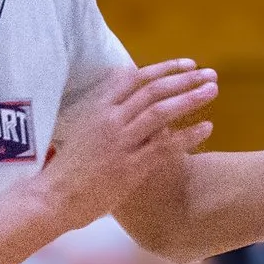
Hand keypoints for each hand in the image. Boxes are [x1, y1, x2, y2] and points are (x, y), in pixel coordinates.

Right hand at [38, 60, 216, 229]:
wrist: (51, 199)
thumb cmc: (67, 166)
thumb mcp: (81, 128)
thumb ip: (105, 112)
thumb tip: (128, 98)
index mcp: (96, 107)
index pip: (135, 77)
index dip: (164, 68)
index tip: (188, 64)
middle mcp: (109, 120)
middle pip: (153, 90)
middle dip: (185, 79)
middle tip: (210, 74)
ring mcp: (120, 143)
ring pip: (161, 112)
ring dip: (190, 98)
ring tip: (212, 91)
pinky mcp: (129, 167)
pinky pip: (165, 146)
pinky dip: (188, 135)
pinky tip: (207, 128)